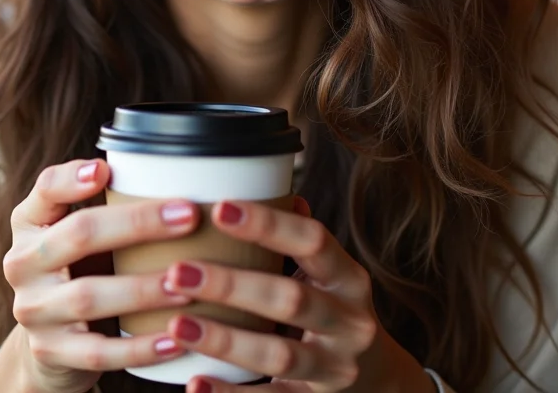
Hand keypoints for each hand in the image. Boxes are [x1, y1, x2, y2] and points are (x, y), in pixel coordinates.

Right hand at [0, 158, 198, 392]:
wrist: (53, 344)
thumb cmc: (80, 271)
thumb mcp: (79, 233)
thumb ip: (108, 201)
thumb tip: (174, 168)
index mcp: (31, 223)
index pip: (46, 190)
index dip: (73, 179)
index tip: (107, 170)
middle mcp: (23, 264)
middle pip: (77, 236)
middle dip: (136, 224)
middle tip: (188, 216)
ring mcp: (33, 310)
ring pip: (87, 297)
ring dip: (143, 289)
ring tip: (186, 281)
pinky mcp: (50, 352)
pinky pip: (98, 353)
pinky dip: (140, 348)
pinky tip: (176, 341)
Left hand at [158, 197, 427, 392]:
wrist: (381, 382)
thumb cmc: (338, 314)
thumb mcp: (333, 276)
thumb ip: (299, 242)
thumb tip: (269, 185)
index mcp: (348, 279)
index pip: (314, 242)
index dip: (269, 224)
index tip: (220, 208)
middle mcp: (349, 322)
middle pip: (291, 299)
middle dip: (231, 284)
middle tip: (177, 271)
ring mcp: (335, 367)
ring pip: (278, 354)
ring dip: (224, 340)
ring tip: (176, 325)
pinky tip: (193, 382)